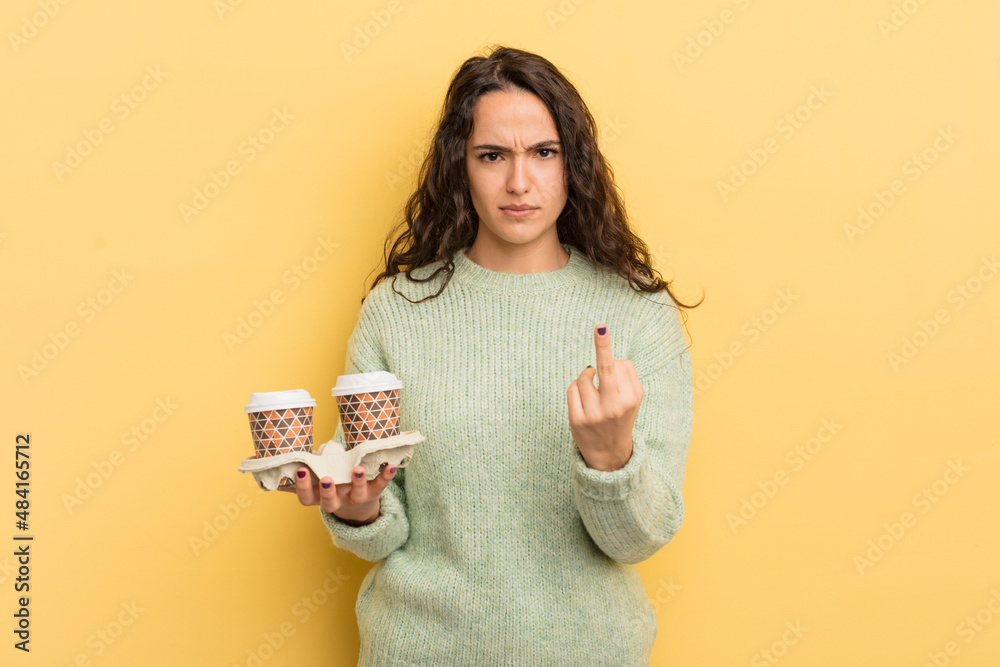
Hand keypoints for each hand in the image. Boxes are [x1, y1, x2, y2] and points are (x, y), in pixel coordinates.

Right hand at [277, 464, 396, 525]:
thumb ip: (291, 482)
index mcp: (318, 498)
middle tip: (327, 479)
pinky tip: (391, 465)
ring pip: (357, 494)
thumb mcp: (311, 488)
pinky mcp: (373, 493)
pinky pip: (380, 486)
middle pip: (330, 501)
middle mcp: (337, 501)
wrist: (359, 510)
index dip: (303, 486)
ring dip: (358, 481)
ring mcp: (356, 498)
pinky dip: (386, 476)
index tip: (300, 470)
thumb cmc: (329, 489)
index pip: (306, 497)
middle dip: (328, 491)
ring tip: (358, 470)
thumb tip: (263, 473)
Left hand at [567, 323, 643, 471]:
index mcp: (632, 398)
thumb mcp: (633, 399)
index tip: (602, 331)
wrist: (610, 454)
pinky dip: (576, 387)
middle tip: (600, 327)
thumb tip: (608, 356)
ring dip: (586, 376)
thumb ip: (626, 376)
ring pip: (584, 376)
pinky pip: (572, 388)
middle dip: (603, 346)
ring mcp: (595, 414)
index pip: (620, 365)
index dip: (614, 361)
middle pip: (607, 368)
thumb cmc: (620, 416)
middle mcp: (615, 406)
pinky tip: (583, 396)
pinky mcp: (577, 420)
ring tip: (592, 388)